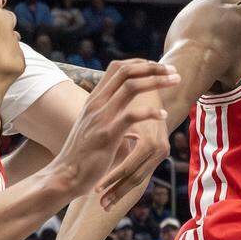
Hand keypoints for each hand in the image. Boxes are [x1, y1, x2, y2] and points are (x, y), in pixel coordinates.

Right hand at [48, 59, 177, 200]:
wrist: (65, 176)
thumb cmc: (82, 155)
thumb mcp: (95, 130)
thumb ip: (112, 122)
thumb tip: (133, 127)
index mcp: (94, 99)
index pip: (117, 68)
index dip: (140, 63)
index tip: (158, 67)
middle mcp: (97, 103)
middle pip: (126, 72)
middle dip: (153, 68)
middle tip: (173, 70)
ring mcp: (101, 117)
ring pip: (131, 87)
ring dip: (156, 81)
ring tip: (175, 82)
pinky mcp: (107, 134)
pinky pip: (132, 116)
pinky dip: (151, 112)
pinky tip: (164, 116)